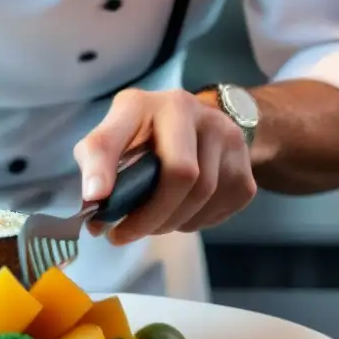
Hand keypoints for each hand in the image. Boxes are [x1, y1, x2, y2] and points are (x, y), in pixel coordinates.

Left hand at [73, 89, 256, 244]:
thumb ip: (95, 168)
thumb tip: (93, 216)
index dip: (101, 168)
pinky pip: (220, 208)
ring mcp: (225, 135)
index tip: (94, 199)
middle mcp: (188, 109)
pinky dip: (196, 221)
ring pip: (203, 196)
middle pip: (180, 173)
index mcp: (140, 104)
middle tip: (124, 234)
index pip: (115, 138)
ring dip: (171, 222)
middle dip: (150, 215)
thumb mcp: (112, 139)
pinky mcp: (245, 164)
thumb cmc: (145, 137)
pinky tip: (182, 212)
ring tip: (153, 222)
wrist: (201, 126)